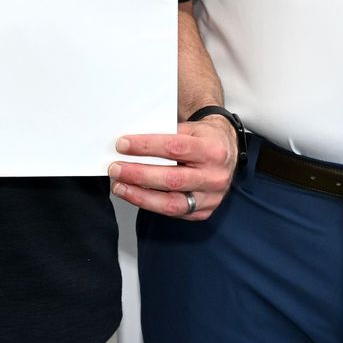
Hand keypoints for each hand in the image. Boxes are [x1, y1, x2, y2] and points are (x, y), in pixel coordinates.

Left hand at [110, 115, 236, 218]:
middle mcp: (214, 176)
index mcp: (212, 150)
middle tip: (115, 168)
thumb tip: (129, 145)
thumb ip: (165, 136)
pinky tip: (136, 195)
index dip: (145, 147)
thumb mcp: (190, 128)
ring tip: (119, 186)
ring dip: (140, 196)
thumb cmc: (204, 138)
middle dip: (138, 174)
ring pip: (171, 203)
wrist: (227, 152)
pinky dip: (151, 204)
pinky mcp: (203, 212)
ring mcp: (211, 197)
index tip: (122, 145)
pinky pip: (173, 213)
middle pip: (171, 179)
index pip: (175, 148)